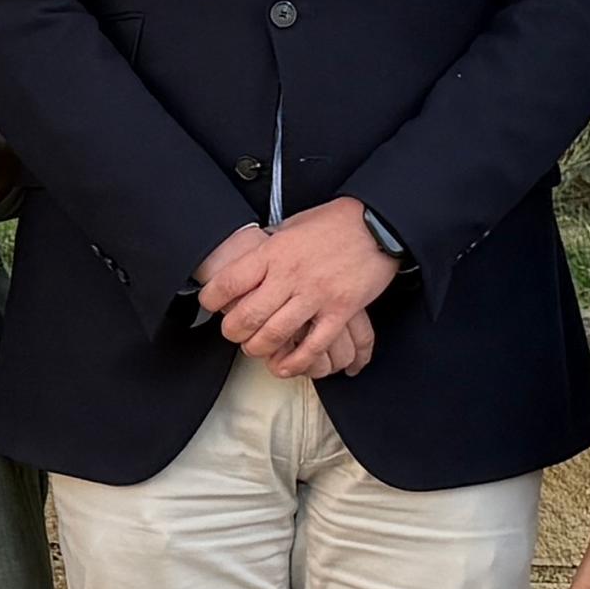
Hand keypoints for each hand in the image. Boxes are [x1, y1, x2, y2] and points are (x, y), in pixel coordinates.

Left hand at [202, 197, 397, 378]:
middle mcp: (290, 275)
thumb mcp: (292, 225)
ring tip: (257, 348)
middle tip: (234, 333)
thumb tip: (247, 261)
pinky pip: (313, 346)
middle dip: (233, 333)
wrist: (377, 224)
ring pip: (275, 335)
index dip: (212, 300)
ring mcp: (316, 295)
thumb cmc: (334, 222)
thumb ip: (270, 248)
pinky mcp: (340, 311)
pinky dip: (295, 362)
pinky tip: (285, 366)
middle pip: (247, 317)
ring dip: (259, 349)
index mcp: (274, 252)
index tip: (211, 305)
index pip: (229, 282)